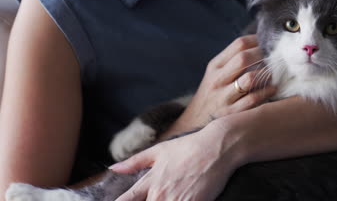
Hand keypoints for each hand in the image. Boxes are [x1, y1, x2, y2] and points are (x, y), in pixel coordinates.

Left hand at [111, 122, 239, 200]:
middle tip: (160, 196)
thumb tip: (113, 168)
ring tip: (172, 197)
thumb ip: (134, 162)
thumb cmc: (188, 147)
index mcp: (150, 182)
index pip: (127, 200)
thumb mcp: (159, 151)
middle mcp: (161, 195)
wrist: (217, 148)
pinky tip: (184, 199)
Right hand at [160, 35, 275, 139]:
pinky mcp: (231, 114)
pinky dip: (266, 92)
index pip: (239, 45)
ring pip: (249, 78)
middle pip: (243, 58)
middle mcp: (218, 79)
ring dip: (266, 74)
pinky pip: (253, 99)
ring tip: (276, 73)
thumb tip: (261, 47)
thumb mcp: (216, 75)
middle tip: (277, 57)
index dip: (258, 41)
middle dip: (264, 55)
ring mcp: (224, 97)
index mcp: (215, 66)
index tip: (270, 43)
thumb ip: (233, 61)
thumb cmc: (212, 96)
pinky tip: (273, 89)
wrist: (192, 125)